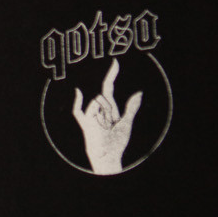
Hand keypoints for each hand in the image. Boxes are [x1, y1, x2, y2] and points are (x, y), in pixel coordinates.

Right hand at [72, 58, 141, 173]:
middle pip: (104, 96)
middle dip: (109, 107)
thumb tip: (139, 92)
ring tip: (104, 127)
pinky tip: (78, 91)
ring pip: (97, 101)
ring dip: (103, 113)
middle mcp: (98, 108)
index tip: (115, 61)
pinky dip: (78, 101)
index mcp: (109, 107)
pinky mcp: (84, 122)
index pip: (108, 86)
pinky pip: (78, 110)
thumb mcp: (127, 123)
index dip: (112, 74)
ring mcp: (90, 114)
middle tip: (111, 123)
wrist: (108, 155)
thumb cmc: (117, 142)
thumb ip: (131, 107)